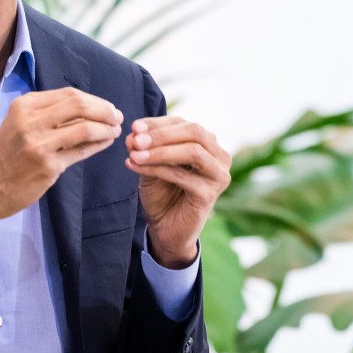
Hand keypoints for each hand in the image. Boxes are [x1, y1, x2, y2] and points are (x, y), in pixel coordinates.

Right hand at [0, 87, 122, 232]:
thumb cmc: (7, 155)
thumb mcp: (19, 123)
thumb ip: (49, 113)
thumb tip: (89, 106)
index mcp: (25, 105)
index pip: (70, 94)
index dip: (94, 100)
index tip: (107, 107)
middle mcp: (31, 121)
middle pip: (80, 105)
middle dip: (104, 110)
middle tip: (117, 117)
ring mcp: (39, 144)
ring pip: (85, 128)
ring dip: (106, 129)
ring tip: (115, 131)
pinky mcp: (47, 166)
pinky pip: (82, 151)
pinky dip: (99, 145)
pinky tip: (106, 143)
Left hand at [125, 117, 230, 268]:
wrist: (166, 229)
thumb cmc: (162, 193)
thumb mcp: (152, 163)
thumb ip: (145, 148)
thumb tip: (133, 134)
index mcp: (208, 144)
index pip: (184, 124)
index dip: (158, 123)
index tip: (134, 126)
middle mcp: (220, 157)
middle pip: (195, 132)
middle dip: (162, 134)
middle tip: (135, 139)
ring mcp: (219, 176)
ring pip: (193, 152)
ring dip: (160, 151)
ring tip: (134, 153)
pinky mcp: (210, 194)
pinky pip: (182, 175)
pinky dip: (156, 168)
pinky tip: (135, 166)